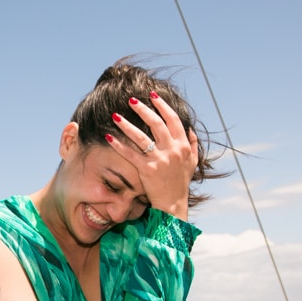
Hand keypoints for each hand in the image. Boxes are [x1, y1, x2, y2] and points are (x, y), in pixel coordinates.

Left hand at [107, 93, 198, 220]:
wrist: (174, 205)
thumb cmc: (181, 183)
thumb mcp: (192, 163)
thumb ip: (193, 144)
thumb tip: (190, 128)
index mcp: (183, 146)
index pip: (173, 120)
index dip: (163, 106)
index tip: (153, 96)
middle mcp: (173, 150)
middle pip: (157, 123)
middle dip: (143, 109)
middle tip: (131, 100)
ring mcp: (161, 160)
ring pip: (141, 136)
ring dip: (127, 124)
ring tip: (115, 115)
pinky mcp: (148, 170)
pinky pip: (131, 154)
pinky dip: (119, 144)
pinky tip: (108, 136)